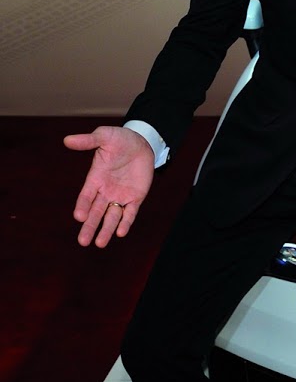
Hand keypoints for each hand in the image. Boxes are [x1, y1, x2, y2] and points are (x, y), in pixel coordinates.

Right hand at [64, 126, 154, 246]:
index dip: (83, 206)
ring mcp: (120, 196)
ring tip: (99, 244)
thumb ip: (88, 141)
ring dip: (106, 230)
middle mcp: (106, 191)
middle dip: (89, 226)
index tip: (79, 216)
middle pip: (96, 212)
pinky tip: (121, 233)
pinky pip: (130, 213)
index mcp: (95, 178)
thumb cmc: (120, 139)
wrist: (142, 142)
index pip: (86, 196)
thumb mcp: (104, 136)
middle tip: (82, 242)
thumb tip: (67, 140)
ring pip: (111, 217)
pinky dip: (126, 222)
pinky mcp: (135, 197)